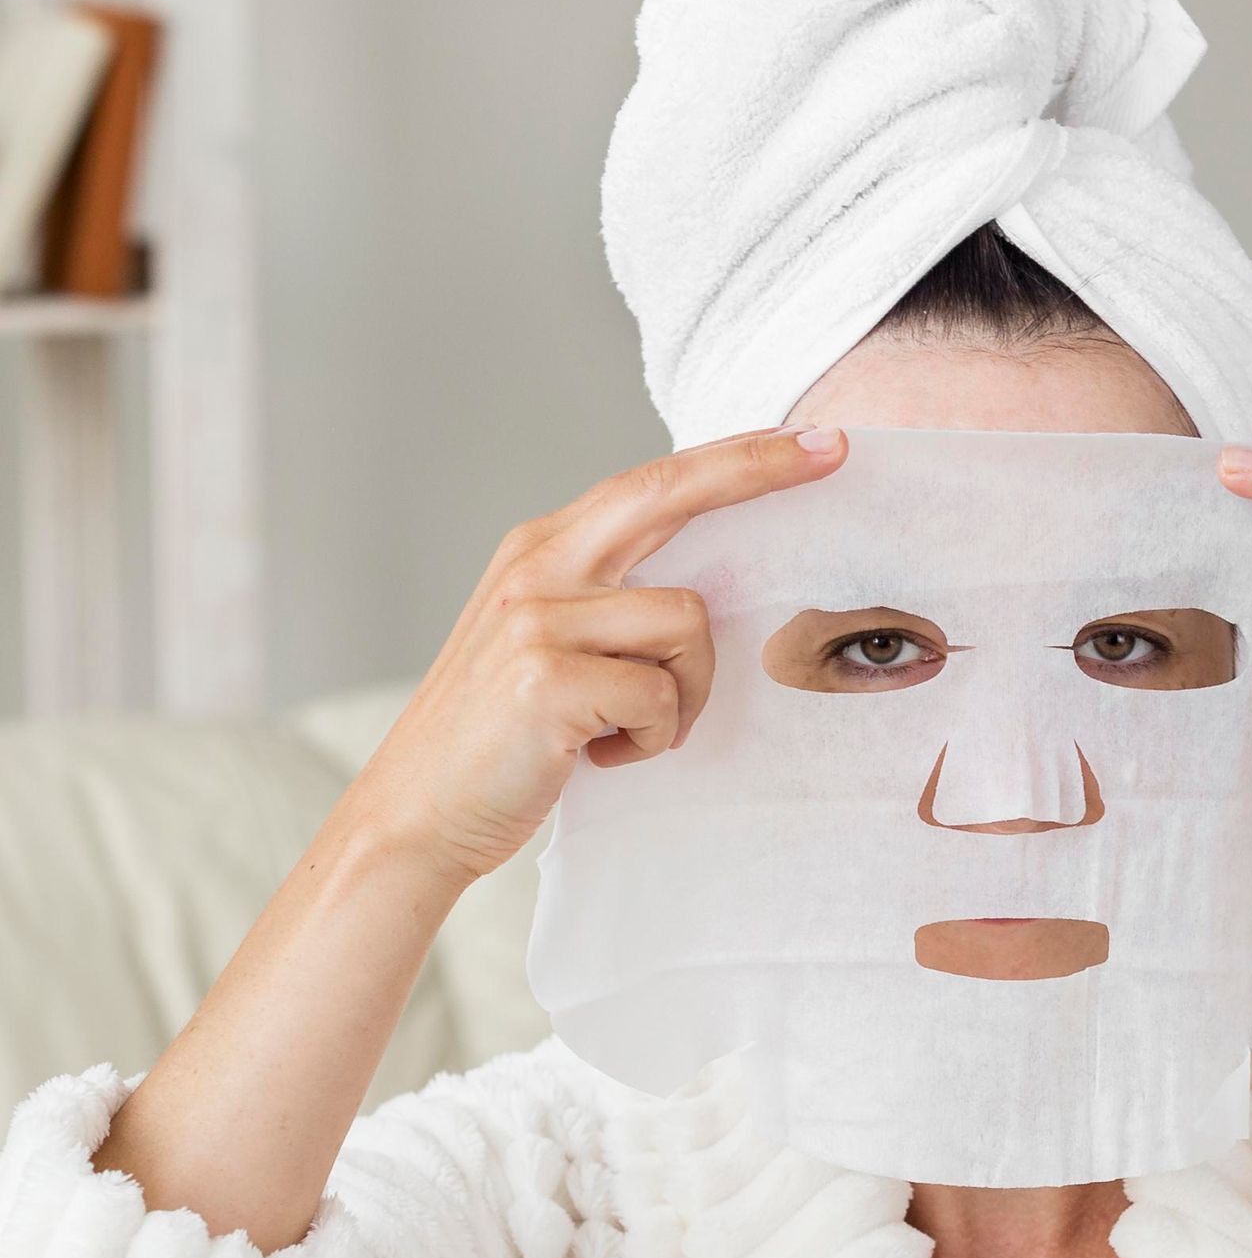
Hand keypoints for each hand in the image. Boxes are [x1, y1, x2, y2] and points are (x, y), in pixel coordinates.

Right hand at [348, 422, 846, 891]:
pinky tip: (598, 756)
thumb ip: (609, 602)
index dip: (734, 459)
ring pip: (687, 622)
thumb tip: (707, 589)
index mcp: (541, 552)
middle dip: (756, 468)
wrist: (413, 815)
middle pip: (666, 493)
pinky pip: (660, 695)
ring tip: (625, 731)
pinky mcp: (548, 678)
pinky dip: (650, 737)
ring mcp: (538, 619)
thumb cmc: (499, 740)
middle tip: (831, 454)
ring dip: (683, 694)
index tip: (811, 442)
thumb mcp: (547, 645)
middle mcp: (537, 567)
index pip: (650, 483)